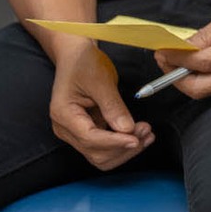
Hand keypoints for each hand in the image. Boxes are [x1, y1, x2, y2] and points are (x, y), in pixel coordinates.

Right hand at [49, 44, 153, 170]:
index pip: (90, 138)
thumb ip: (113, 106)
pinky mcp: (88, 132)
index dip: (115, 142)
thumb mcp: (100, 80)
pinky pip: (106, 147)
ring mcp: (76, 132)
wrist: (77, 55)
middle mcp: (66, 128)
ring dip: (125, 150)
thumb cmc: (84, 62)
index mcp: (63, 114)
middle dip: (123, 147)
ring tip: (146, 134)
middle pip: (96, 153)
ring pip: (102, 156)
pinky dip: (123, 144)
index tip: (136, 138)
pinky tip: (140, 134)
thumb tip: (127, 129)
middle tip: (146, 132)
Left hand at [154, 0, 210, 99]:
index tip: (160, 49)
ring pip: (203, 91)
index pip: (200, 62)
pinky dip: (196, 79)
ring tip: (171, 62)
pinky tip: (188, 67)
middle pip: (197, 88)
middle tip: (162, 59)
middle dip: (173, 77)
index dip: (175, 58)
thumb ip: (206, 35)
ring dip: (182, 80)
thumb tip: (180, 47)